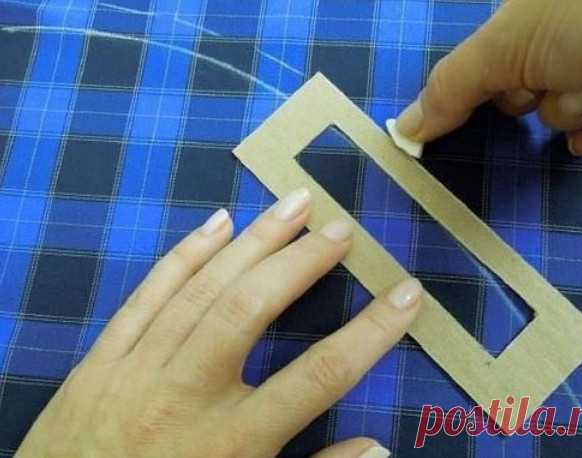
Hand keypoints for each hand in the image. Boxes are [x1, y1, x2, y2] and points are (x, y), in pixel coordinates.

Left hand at [16, 188, 424, 457]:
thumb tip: (379, 449)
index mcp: (230, 443)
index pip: (319, 376)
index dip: (371, 333)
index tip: (406, 294)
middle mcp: (186, 394)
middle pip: (252, 309)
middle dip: (301, 262)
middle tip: (339, 228)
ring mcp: (138, 369)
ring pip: (203, 289)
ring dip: (253, 241)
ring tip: (293, 205)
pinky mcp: (102, 359)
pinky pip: (147, 295)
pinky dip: (186, 255)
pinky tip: (219, 223)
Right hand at [396, 0, 581, 156]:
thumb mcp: (511, 44)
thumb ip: (454, 87)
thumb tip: (403, 130)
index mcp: (532, 11)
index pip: (484, 59)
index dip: (480, 84)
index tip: (476, 107)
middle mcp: (566, 32)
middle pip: (522, 86)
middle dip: (535, 93)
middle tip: (555, 76)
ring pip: (562, 108)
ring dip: (574, 109)